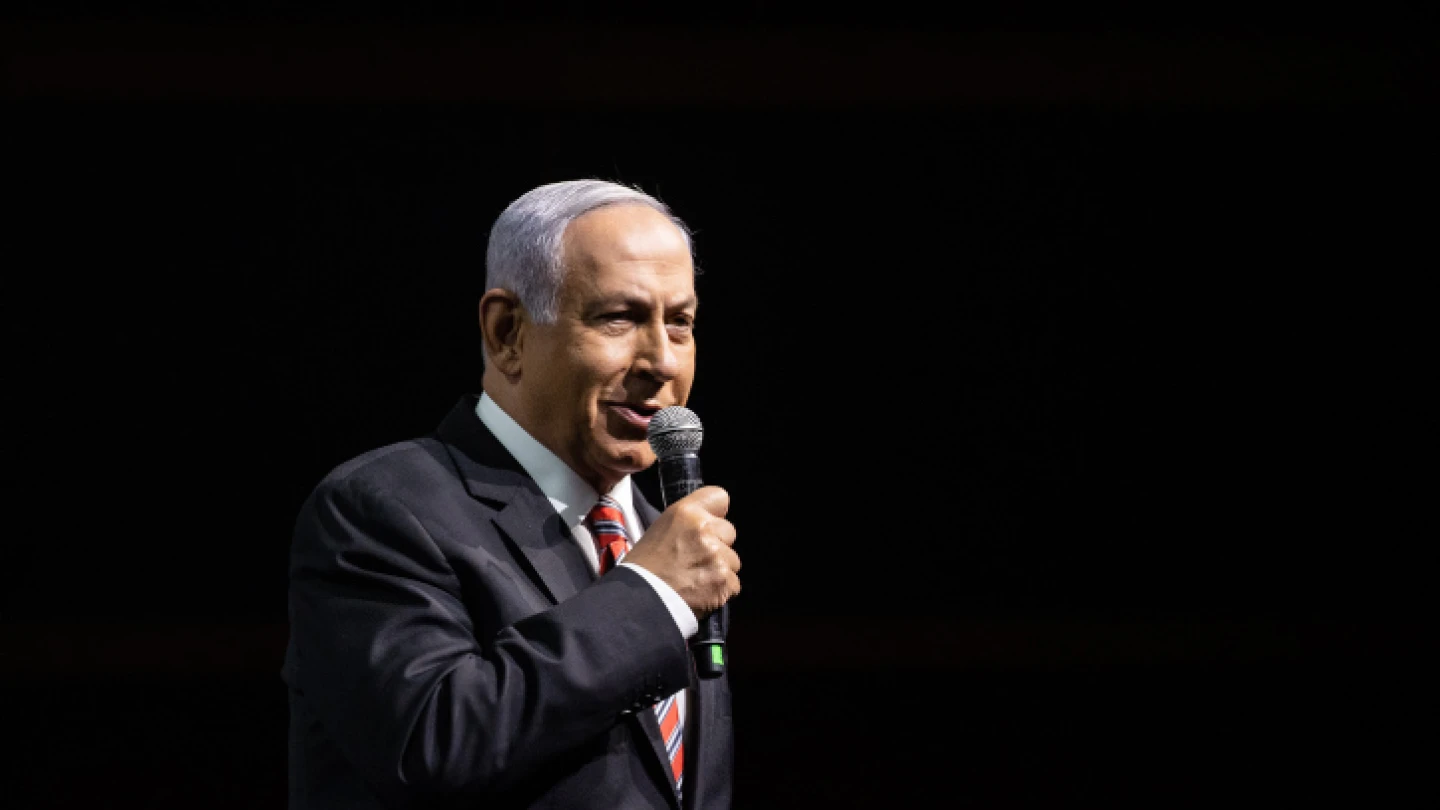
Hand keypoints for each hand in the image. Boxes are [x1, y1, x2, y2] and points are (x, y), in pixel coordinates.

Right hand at [622, 486, 739, 619]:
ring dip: (720, 570)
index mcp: (686, 512)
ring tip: (696, 580)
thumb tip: (709, 526)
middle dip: (718, 545)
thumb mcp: (660, 529)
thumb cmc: (644, 567)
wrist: (639, 602)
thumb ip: (688, 523)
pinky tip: (701, 594)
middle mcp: (705, 530)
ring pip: (733, 560)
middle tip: (696, 559)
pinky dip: (721, 591)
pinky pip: (733, 584)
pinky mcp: (724, 581)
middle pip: (729, 532)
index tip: (709, 525)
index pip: (720, 497)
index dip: (716, 514)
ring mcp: (717, 556)